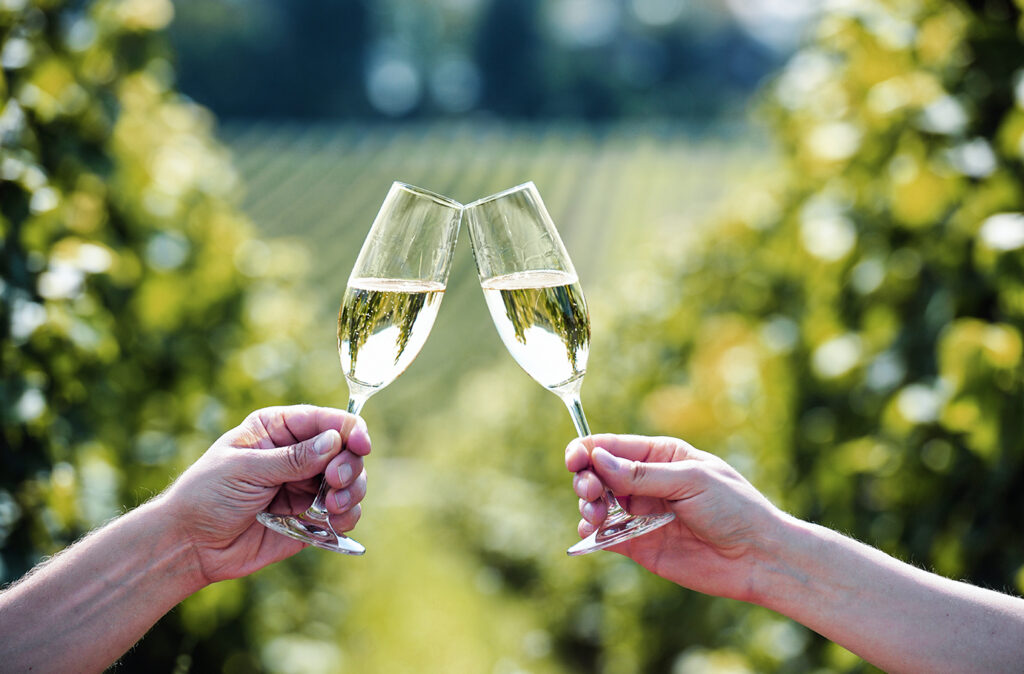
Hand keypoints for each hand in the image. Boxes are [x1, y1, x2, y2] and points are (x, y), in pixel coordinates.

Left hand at [163, 405, 370, 583]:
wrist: (189, 544)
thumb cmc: (206, 495)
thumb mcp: (246, 469)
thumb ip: (293, 458)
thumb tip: (335, 441)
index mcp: (279, 429)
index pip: (326, 420)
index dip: (350, 430)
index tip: (362, 446)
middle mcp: (298, 454)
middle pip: (347, 451)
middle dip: (349, 466)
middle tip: (334, 484)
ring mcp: (305, 486)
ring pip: (351, 482)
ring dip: (352, 492)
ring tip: (332, 508)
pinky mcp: (310, 518)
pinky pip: (344, 513)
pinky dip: (347, 517)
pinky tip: (334, 523)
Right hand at [566, 434, 785, 600]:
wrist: (758, 557)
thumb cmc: (734, 508)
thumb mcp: (691, 481)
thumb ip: (642, 474)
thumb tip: (598, 459)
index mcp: (661, 456)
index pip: (612, 447)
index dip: (587, 450)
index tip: (575, 459)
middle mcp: (646, 483)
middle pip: (598, 474)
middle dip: (586, 478)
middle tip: (591, 491)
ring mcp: (641, 514)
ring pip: (597, 503)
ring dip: (587, 504)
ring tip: (595, 513)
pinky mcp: (639, 545)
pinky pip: (605, 535)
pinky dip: (592, 532)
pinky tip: (593, 530)